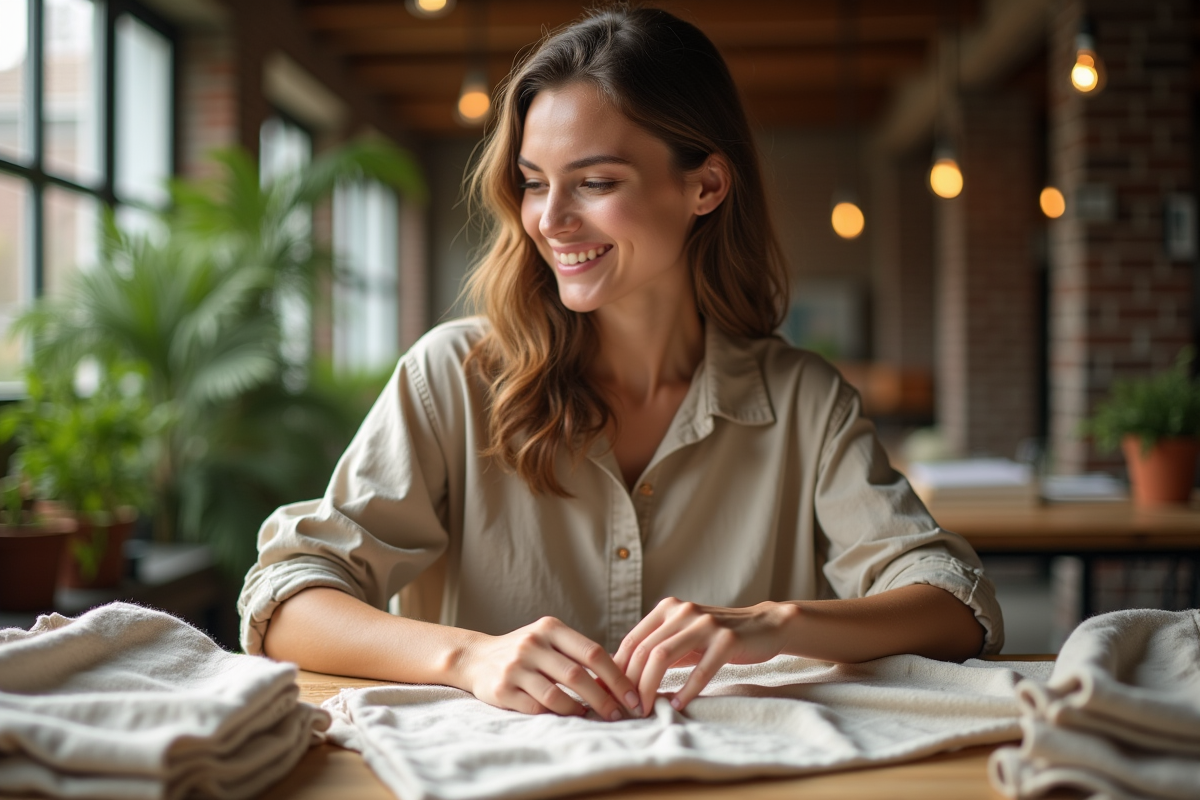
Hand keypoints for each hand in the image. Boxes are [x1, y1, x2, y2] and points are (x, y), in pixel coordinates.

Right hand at [458, 616, 642, 719]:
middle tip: (621, 714)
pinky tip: (569, 716)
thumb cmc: (525, 651)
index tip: (634, 695)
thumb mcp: (549, 639)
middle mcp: (532, 644)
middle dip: (604, 699)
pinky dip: (557, 715)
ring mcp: (515, 666)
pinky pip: (537, 707)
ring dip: (580, 710)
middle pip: (577, 676)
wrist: (475, 657)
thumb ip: (578, 653)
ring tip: (593, 716)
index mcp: (550, 628)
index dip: (617, 677)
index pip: (592, 652)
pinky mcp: (502, 689)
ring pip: (556, 695)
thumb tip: (622, 678)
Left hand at [614, 598, 796, 715]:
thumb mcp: (683, 637)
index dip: (619, 669)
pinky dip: (685, 690)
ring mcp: (705, 624)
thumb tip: (619, 672)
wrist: (763, 626)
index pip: (633, 640)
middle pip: (644, 650)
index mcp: (668, 608)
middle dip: (631, 683)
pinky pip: (700, 669)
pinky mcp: (727, 640)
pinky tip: (677, 705)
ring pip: (663, 656)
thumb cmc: (716, 638)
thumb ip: (656, 648)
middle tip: (629, 708)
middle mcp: (683, 612)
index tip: (614, 694)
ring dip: (650, 687)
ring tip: (646, 708)